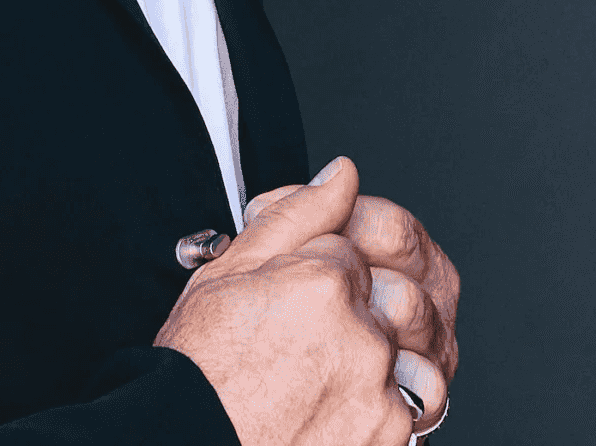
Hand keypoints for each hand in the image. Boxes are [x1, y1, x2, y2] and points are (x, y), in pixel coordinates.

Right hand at [151, 158, 437, 445]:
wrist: (190, 439)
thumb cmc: (198, 371)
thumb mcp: (228, 274)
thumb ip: (298, 216)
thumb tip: (343, 176)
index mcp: (323, 284)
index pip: (348, 254)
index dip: (309, 279)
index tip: (283, 307)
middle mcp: (363, 336)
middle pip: (380, 297)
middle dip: (348, 313)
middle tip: (297, 347)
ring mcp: (381, 391)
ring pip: (398, 350)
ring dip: (368, 360)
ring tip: (316, 381)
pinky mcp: (392, 436)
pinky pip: (405, 404)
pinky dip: (372, 406)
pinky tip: (326, 409)